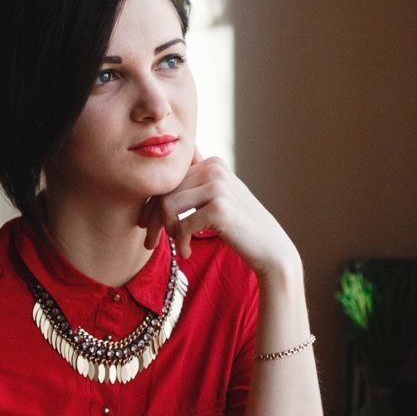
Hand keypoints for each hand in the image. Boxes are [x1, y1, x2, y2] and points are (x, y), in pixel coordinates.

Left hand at [138, 150, 299, 278]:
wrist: (270, 249)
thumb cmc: (239, 227)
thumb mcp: (217, 198)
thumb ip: (196, 184)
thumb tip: (160, 174)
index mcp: (212, 162)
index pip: (169, 179)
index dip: (151, 203)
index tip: (146, 224)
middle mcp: (215, 168)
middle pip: (164, 191)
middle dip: (153, 220)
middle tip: (151, 243)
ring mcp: (218, 186)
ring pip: (167, 205)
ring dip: (166, 231)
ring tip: (177, 246)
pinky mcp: (218, 207)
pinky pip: (180, 225)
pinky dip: (180, 243)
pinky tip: (187, 253)